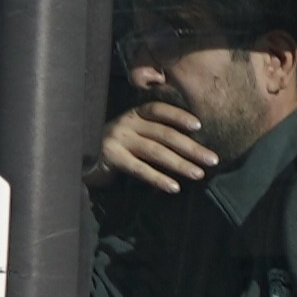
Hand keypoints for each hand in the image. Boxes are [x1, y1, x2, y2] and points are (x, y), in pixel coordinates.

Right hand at [98, 99, 217, 189]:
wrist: (83, 158)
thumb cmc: (119, 147)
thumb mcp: (137, 134)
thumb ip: (157, 133)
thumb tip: (196, 146)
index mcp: (135, 114)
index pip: (159, 110)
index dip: (179, 116)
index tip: (200, 125)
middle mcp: (127, 123)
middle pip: (164, 134)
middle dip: (191, 147)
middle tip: (213, 160)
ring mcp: (118, 139)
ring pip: (155, 151)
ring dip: (180, 164)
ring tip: (199, 174)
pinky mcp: (111, 157)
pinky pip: (139, 169)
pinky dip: (158, 178)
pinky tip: (174, 187)